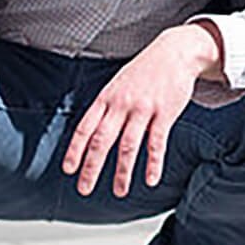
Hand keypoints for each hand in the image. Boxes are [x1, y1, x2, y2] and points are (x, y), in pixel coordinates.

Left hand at [62, 22, 222, 196]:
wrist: (175, 52)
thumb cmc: (145, 70)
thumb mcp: (119, 83)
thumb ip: (107, 107)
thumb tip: (93, 132)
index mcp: (106, 98)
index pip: (85, 127)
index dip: (75, 150)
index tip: (68, 169)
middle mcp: (122, 104)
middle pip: (102, 140)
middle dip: (92, 167)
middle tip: (84, 188)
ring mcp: (144, 109)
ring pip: (129, 145)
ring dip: (123, 172)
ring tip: (120, 191)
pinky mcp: (165, 113)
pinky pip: (157, 142)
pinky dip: (154, 163)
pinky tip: (151, 179)